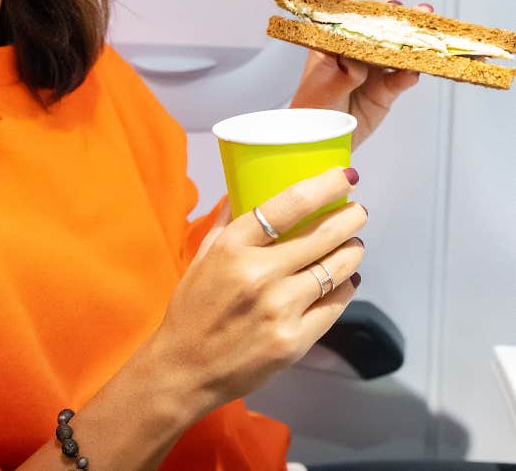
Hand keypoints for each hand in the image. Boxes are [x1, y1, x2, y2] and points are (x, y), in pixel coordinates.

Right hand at [147, 167, 365, 418]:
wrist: (186, 367)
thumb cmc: (192, 306)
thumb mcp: (203, 255)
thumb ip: (227, 220)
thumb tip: (245, 187)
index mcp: (232, 247)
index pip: (287, 205)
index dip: (324, 186)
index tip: (345, 176)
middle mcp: (259, 274)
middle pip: (322, 235)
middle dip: (349, 218)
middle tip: (357, 211)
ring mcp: (280, 309)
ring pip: (335, 269)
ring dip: (351, 251)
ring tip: (353, 244)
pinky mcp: (295, 341)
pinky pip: (334, 305)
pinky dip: (345, 287)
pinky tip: (346, 279)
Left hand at [289, 0, 434, 148]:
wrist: (322, 140)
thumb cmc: (312, 109)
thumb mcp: (323, 89)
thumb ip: (343, 75)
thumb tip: (359, 66)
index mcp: (331, 48)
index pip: (341, 22)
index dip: (349, 9)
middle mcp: (354, 55)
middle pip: (375, 31)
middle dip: (390, 18)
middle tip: (403, 9)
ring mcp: (373, 71)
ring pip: (394, 51)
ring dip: (410, 41)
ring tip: (424, 34)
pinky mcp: (386, 90)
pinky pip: (402, 79)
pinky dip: (410, 73)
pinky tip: (414, 70)